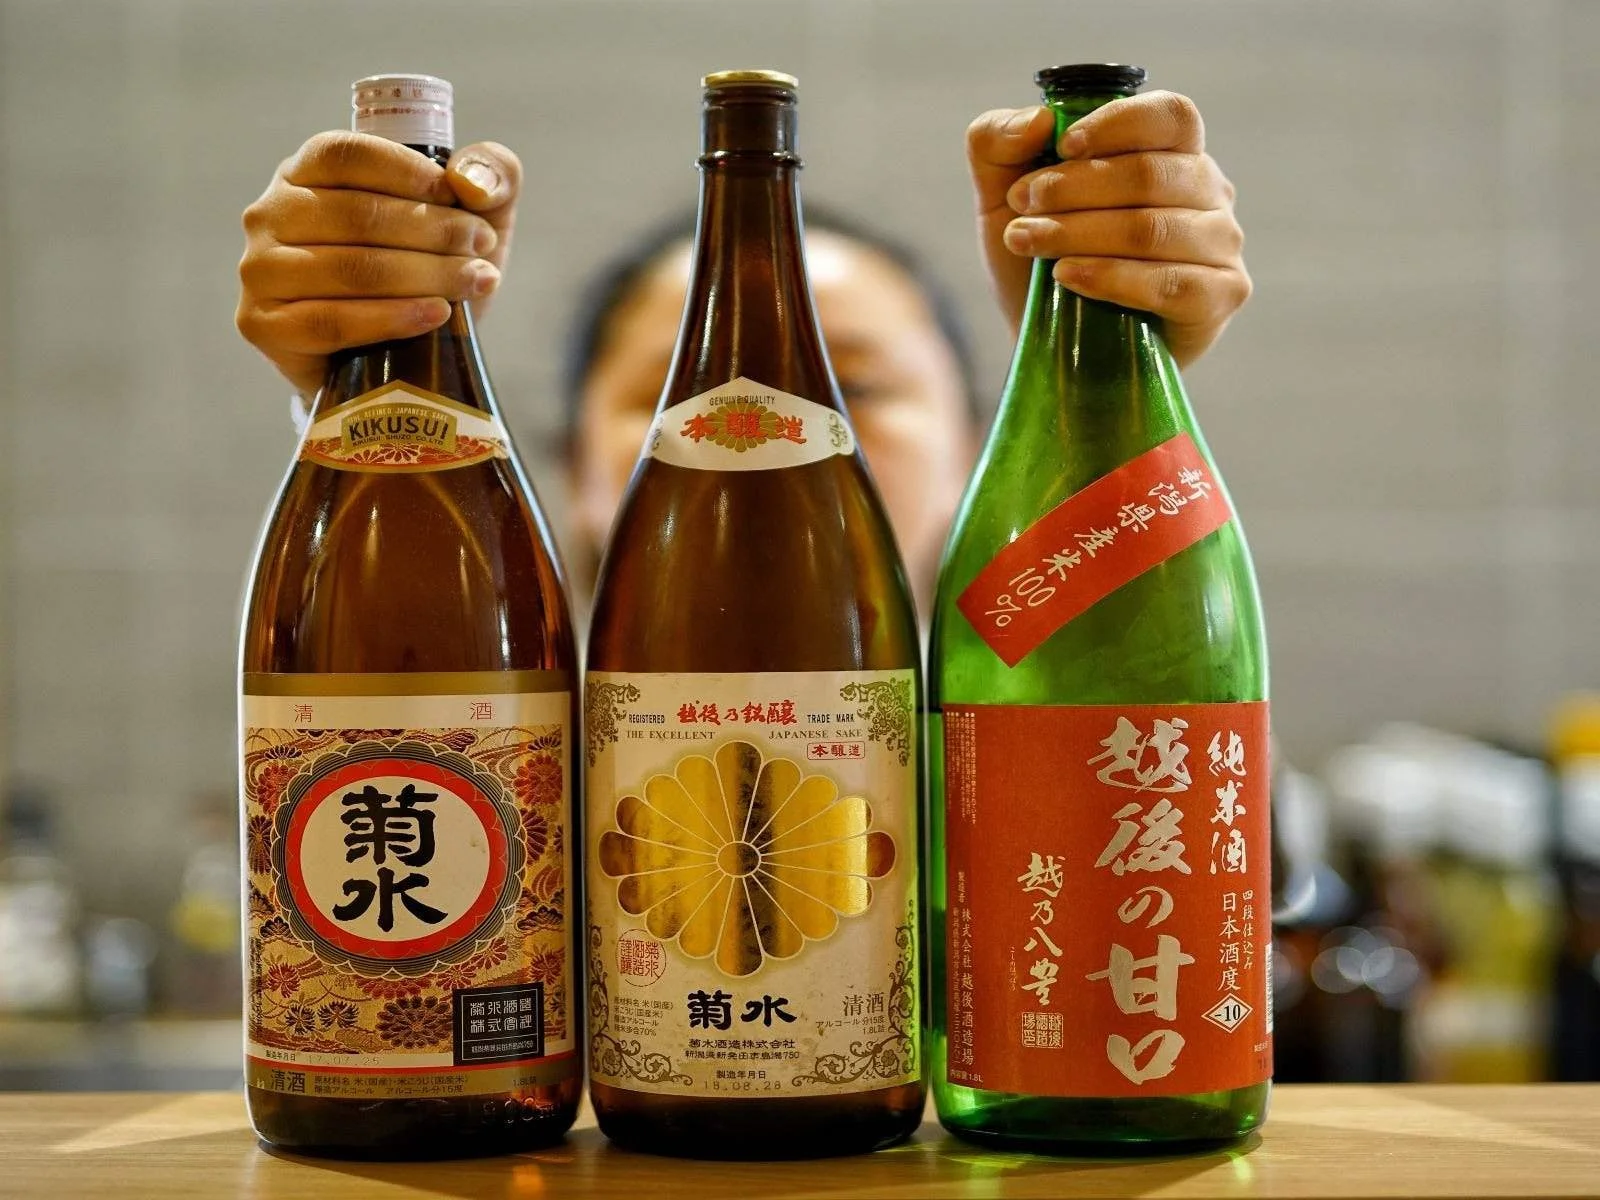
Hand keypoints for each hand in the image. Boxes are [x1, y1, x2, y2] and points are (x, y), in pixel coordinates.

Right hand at [236, 132, 522, 396]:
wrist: (399, 355)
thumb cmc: (430, 268)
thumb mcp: (472, 215)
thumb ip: (491, 174)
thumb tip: (471, 180)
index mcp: (306, 171)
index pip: (347, 155)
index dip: (408, 172)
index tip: (461, 198)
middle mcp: (271, 213)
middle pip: (355, 215)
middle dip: (432, 231)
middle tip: (482, 247)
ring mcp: (260, 270)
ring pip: (349, 268)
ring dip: (424, 275)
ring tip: (475, 281)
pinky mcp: (265, 326)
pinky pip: (332, 321)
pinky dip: (392, 318)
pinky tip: (436, 315)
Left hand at [966, 92, 1249, 367]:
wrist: (1053, 344)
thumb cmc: (1041, 258)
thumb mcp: (1001, 196)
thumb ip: (996, 142)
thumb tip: (1034, 119)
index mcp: (1173, 152)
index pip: (1170, 115)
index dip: (1116, 124)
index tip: (1062, 146)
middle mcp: (1210, 191)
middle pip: (1149, 174)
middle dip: (1074, 189)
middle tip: (1022, 207)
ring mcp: (1222, 244)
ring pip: (1152, 229)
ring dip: (1080, 233)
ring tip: (1029, 241)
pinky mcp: (1221, 295)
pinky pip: (1171, 283)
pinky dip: (1111, 278)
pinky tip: (1067, 277)